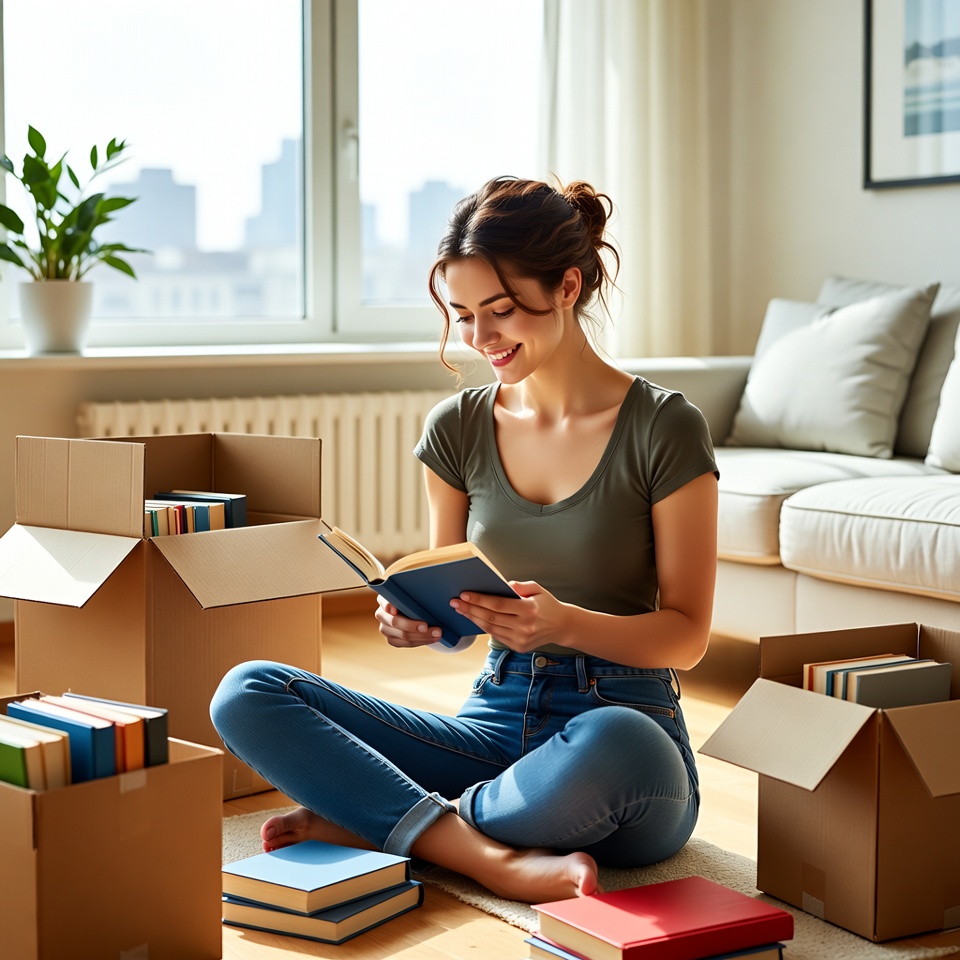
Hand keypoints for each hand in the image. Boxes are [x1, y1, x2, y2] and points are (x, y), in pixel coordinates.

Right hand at [375, 595, 443, 648]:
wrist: (416, 612)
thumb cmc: (415, 599)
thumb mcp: (415, 594)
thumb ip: (417, 595)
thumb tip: (435, 595)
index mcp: (385, 598)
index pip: (384, 601)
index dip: (388, 606)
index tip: (395, 610)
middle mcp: (382, 614)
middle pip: (395, 621)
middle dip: (411, 625)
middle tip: (426, 626)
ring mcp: (385, 628)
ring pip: (402, 635)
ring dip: (422, 636)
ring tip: (437, 633)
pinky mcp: (392, 640)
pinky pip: (406, 643)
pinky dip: (421, 641)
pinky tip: (432, 638)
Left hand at [450, 580, 569, 652]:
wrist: (562, 626)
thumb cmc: (547, 604)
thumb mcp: (537, 589)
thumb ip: (519, 586)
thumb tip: (502, 584)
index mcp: (529, 610)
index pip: (499, 604)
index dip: (480, 600)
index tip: (464, 594)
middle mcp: (525, 627)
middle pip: (491, 618)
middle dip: (470, 609)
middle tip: (455, 602)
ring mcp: (521, 639)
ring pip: (491, 628)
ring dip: (474, 618)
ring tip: (461, 610)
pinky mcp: (519, 647)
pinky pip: (497, 636)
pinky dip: (484, 627)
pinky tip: (475, 618)